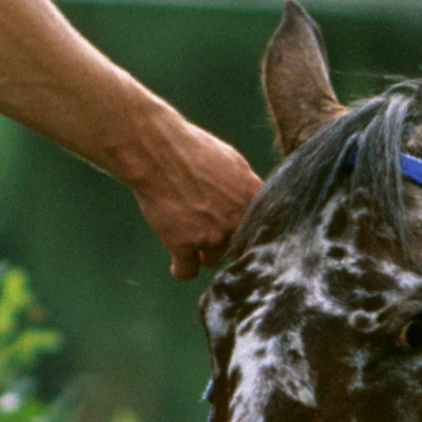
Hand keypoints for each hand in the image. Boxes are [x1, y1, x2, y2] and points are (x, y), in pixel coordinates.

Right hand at [135, 121, 262, 278]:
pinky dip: (181, 269)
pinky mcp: (184, 246)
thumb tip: (253, 203)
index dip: (252, 235)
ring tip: (192, 240)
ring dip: (204, 253)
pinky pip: (187, 272)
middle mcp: (237, 221)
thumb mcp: (232, 162)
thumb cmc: (192, 149)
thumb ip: (247, 188)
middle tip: (210, 231)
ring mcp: (212, 236)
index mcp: (252, 198)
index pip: (264, 230)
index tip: (242, 236)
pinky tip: (178, 266)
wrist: (156, 152)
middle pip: (238, 247)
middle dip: (227, 242)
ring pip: (214, 260)